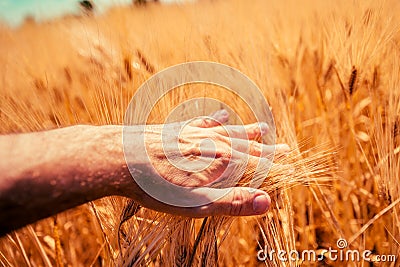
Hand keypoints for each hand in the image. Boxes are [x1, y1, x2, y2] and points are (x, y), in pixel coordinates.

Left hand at [125, 110, 289, 216]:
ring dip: (245, 131)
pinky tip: (221, 115)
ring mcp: (193, 133)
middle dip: (265, 147)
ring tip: (262, 127)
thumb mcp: (196, 203)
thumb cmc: (156, 185)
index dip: (272, 161)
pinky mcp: (176, 129)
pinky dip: (215, 120)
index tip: (288, 156)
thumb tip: (266, 203)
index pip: (253, 161)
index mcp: (218, 160)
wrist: (118, 158)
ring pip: (227, 131)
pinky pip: (203, 122)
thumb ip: (232, 202)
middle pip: (244, 145)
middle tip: (283, 145)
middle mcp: (210, 142)